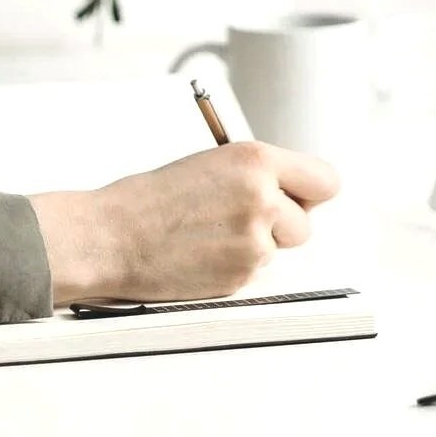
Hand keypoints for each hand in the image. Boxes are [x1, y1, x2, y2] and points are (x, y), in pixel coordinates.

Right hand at [29, 140, 340, 306]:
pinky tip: (202, 255)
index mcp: (256, 160)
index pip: (324, 181)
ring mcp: (253, 240)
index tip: (300, 197)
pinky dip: (235, 267)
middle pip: (305, 223)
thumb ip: (257, 175)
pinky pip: (254, 273)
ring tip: (211, 236)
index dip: (310, 192)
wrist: (111, 236)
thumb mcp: (212, 164)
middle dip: (281, 225)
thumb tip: (292, 193)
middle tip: (242, 220)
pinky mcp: (240, 276)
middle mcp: (262, 198)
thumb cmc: (151, 198)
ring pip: (278, 250)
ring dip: (256, 246)